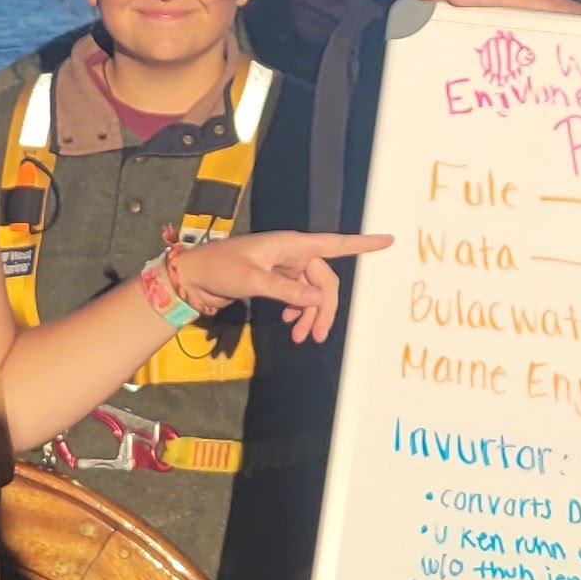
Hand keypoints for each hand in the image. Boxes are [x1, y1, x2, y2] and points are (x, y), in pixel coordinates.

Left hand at [170, 230, 391, 342]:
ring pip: (311, 292)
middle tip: (316, 337)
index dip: (362, 243)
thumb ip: (286, 290)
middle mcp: (292, 253)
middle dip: (324, 308)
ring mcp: (284, 268)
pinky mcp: (275, 280)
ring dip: (310, 314)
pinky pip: (298, 296)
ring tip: (301, 338)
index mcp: (290, 245)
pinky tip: (291, 324)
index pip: (334, 244)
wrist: (192, 277)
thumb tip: (318, 299)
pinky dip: (299, 311)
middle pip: (324, 280)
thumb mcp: (252, 280)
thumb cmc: (219, 268)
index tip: (388, 241)